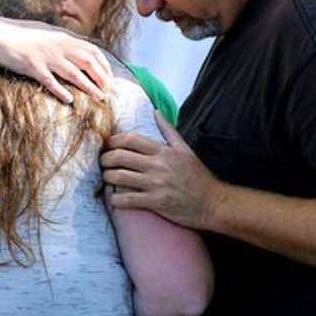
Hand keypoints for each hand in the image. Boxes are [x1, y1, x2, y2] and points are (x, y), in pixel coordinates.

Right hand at [0, 17, 112, 103]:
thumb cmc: (21, 35)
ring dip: (89, 86)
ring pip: (74, 73)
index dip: (105, 66)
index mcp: (64, 38)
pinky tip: (70, 100)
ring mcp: (46, 56)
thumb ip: (62, 41)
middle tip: (110, 92)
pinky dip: (61, 91)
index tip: (111, 79)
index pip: (92, 51)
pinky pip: (50, 81)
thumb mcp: (46, 33)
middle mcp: (58, 46)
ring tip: (99, 97)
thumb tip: (77, 49)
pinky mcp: (33, 67)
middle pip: (88, 62)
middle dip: (102, 78)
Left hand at [100, 111, 226, 228]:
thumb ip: (168, 130)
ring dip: (108, 177)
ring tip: (106, 178)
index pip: (131, 140)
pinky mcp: (156, 202)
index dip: (114, 141)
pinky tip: (114, 198)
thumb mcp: (186, 149)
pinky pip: (127, 199)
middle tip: (103, 162)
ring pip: (120, 177)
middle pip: (121, 157)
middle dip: (106, 159)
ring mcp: (156, 184)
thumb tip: (156, 112)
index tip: (109, 145)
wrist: (212, 202)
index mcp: (164, 151)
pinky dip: (116, 199)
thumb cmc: (198, 176)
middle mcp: (158, 166)